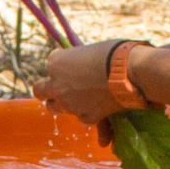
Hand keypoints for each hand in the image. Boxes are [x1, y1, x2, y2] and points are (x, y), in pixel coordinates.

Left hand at [34, 40, 157, 126]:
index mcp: (55, 63)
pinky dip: (88, 113)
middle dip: (47, 89)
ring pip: (53, 108)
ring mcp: (69, 104)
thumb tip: (77, 66)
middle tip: (59, 86)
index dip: (62, 65)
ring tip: (78, 97)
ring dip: (61, 103)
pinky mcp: (85, 117)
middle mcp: (57, 85)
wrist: (129, 73)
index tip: (73, 64)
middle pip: (40, 91)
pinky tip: (100, 106)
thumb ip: (78, 62)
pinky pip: (81, 117)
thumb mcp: (90, 51)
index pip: (51, 64)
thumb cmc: (113, 53)